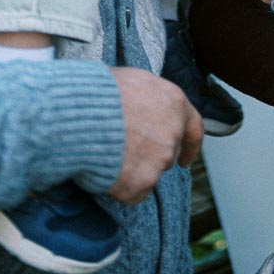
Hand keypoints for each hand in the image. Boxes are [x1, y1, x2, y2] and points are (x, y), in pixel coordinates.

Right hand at [107, 68, 203, 204]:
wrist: (79, 116)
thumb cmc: (101, 92)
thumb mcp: (134, 81)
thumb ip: (151, 100)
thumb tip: (146, 109)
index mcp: (175, 103)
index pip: (194, 129)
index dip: (190, 146)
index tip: (186, 159)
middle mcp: (173, 133)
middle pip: (168, 153)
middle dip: (151, 155)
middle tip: (124, 148)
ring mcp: (159, 160)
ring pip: (150, 173)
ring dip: (134, 169)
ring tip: (108, 151)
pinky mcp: (141, 183)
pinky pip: (133, 191)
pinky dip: (120, 186)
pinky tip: (105, 168)